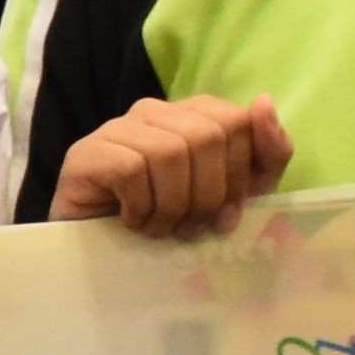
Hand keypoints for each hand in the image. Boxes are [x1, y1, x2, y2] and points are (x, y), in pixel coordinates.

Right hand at [55, 95, 290, 233]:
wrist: (102, 252)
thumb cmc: (172, 220)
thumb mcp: (235, 194)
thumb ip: (265, 155)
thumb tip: (264, 103)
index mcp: (193, 115)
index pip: (237, 121)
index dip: (240, 173)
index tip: (227, 211)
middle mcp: (156, 112)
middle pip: (206, 136)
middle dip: (208, 194)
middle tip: (192, 227)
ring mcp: (118, 128)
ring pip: (169, 153)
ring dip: (172, 207)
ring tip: (160, 229)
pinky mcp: (88, 152)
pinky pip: (131, 170)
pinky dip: (140, 208)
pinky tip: (131, 222)